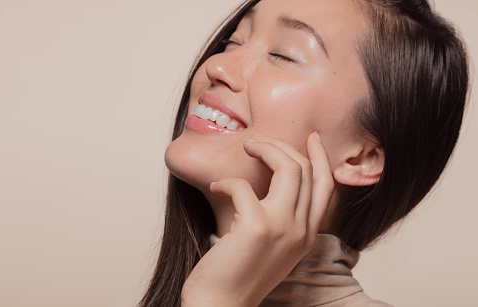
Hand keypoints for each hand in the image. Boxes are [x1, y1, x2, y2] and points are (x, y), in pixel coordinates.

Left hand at [180, 132, 333, 306]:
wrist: (221, 304)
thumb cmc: (238, 272)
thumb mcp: (272, 245)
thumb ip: (280, 218)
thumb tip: (269, 180)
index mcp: (307, 235)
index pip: (327, 186)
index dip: (322, 157)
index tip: (311, 137)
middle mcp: (301, 231)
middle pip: (307, 170)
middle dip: (283, 146)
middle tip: (259, 140)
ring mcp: (282, 229)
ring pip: (288, 168)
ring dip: (265, 149)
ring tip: (247, 148)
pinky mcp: (255, 228)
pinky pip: (244, 186)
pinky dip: (227, 180)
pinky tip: (217, 186)